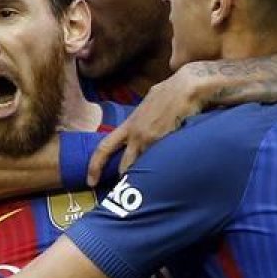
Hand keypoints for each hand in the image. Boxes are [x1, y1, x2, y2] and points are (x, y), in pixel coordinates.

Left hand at [87, 69, 202, 185]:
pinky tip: (169, 170)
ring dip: (147, 176)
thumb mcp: (148, 104)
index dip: (95, 166)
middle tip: (130, 190)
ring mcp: (149, 140)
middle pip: (124, 166)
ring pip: (142, 167)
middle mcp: (135, 134)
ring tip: (154, 180)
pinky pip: (159, 163)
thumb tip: (143, 124)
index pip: (104, 147)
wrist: (186, 87)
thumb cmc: (170, 91)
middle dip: (127, 180)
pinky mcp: (164, 143)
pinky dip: (162, 169)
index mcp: (129, 125)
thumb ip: (142, 119)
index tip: (90, 181)